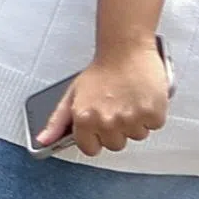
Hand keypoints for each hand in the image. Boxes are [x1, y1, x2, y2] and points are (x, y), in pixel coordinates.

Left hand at [39, 38, 176, 158]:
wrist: (125, 49)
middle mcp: (108, 122)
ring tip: (129, 100)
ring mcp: (131, 119)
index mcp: (85, 119)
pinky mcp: (152, 113)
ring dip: (135, 122)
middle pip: (115, 145)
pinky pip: (154, 125)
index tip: (99, 126)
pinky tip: (142, 98)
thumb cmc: (100, 71)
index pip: (90, 149)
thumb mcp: (72, 94)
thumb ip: (57, 121)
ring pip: (136, 136)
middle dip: (116, 130)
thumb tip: (44, 141)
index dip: (95, 138)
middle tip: (115, 108)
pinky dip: (151, 114)